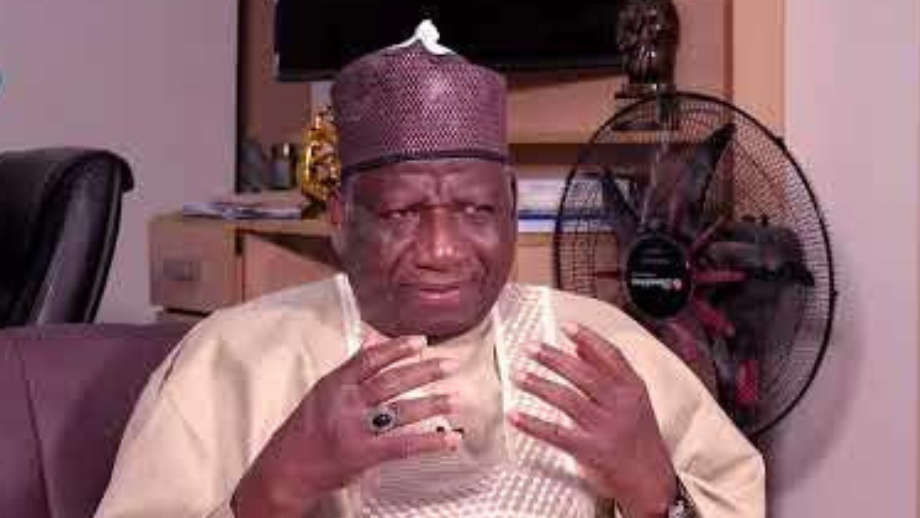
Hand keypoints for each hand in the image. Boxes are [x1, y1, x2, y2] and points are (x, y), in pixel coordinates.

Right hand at [232, 335, 459, 517]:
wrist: (285, 471)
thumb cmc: (303, 432)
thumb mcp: (321, 393)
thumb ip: (349, 371)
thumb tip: (372, 343)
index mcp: (334, 384)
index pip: (369, 359)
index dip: (396, 348)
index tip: (420, 340)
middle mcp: (345, 403)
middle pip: (392, 382)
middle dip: (424, 371)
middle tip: (450, 364)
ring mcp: (355, 429)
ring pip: (401, 411)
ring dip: (432, 404)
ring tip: (456, 398)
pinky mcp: (363, 455)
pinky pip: (404, 445)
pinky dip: (430, 442)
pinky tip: (449, 439)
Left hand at [509, 322, 676, 517]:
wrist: (652, 482)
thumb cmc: (639, 438)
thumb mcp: (633, 401)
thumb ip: (608, 373)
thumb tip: (578, 347)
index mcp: (632, 389)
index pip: (609, 355)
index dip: (587, 338)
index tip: (565, 327)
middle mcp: (620, 405)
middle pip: (583, 373)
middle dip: (553, 358)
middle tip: (530, 348)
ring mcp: (605, 428)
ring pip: (567, 399)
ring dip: (539, 384)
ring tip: (518, 375)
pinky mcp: (591, 451)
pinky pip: (556, 434)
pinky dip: (532, 424)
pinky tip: (515, 415)